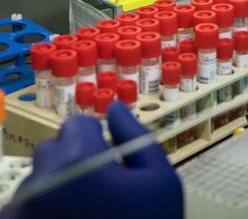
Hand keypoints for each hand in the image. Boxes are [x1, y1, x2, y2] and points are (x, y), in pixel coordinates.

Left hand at [3, 102, 181, 218]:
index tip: (110, 165)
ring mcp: (20, 211)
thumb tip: (114, 106)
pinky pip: (23, 209)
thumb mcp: (160, 180)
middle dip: (74, 163)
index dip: (98, 140)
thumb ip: (137, 137)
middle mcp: (40, 181)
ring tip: (82, 216)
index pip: (77, 125)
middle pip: (53, 150)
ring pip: (37, 180)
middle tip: (98, 194)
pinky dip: (40, 214)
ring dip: (55, 190)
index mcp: (79, 160)